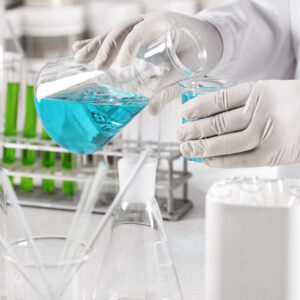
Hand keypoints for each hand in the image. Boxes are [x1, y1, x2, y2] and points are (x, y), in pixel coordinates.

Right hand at [72, 11, 221, 114]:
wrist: (209, 39)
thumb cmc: (200, 53)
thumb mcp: (186, 71)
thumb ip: (169, 89)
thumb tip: (152, 110)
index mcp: (165, 24)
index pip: (140, 32)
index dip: (129, 48)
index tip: (121, 66)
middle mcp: (150, 21)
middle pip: (121, 29)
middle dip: (106, 47)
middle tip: (95, 66)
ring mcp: (142, 25)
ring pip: (114, 32)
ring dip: (96, 45)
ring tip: (78, 57)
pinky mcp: (136, 34)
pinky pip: (115, 37)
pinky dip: (99, 43)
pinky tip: (81, 48)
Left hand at [177, 80, 299, 167]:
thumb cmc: (290, 104)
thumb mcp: (266, 92)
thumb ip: (239, 101)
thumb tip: (205, 114)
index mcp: (259, 91)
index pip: (219, 99)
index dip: (197, 107)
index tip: (183, 113)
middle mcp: (262, 112)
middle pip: (218, 123)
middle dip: (194, 130)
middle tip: (179, 134)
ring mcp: (266, 135)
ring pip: (225, 143)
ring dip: (202, 147)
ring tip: (186, 148)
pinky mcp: (270, 155)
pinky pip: (238, 160)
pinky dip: (219, 160)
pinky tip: (205, 159)